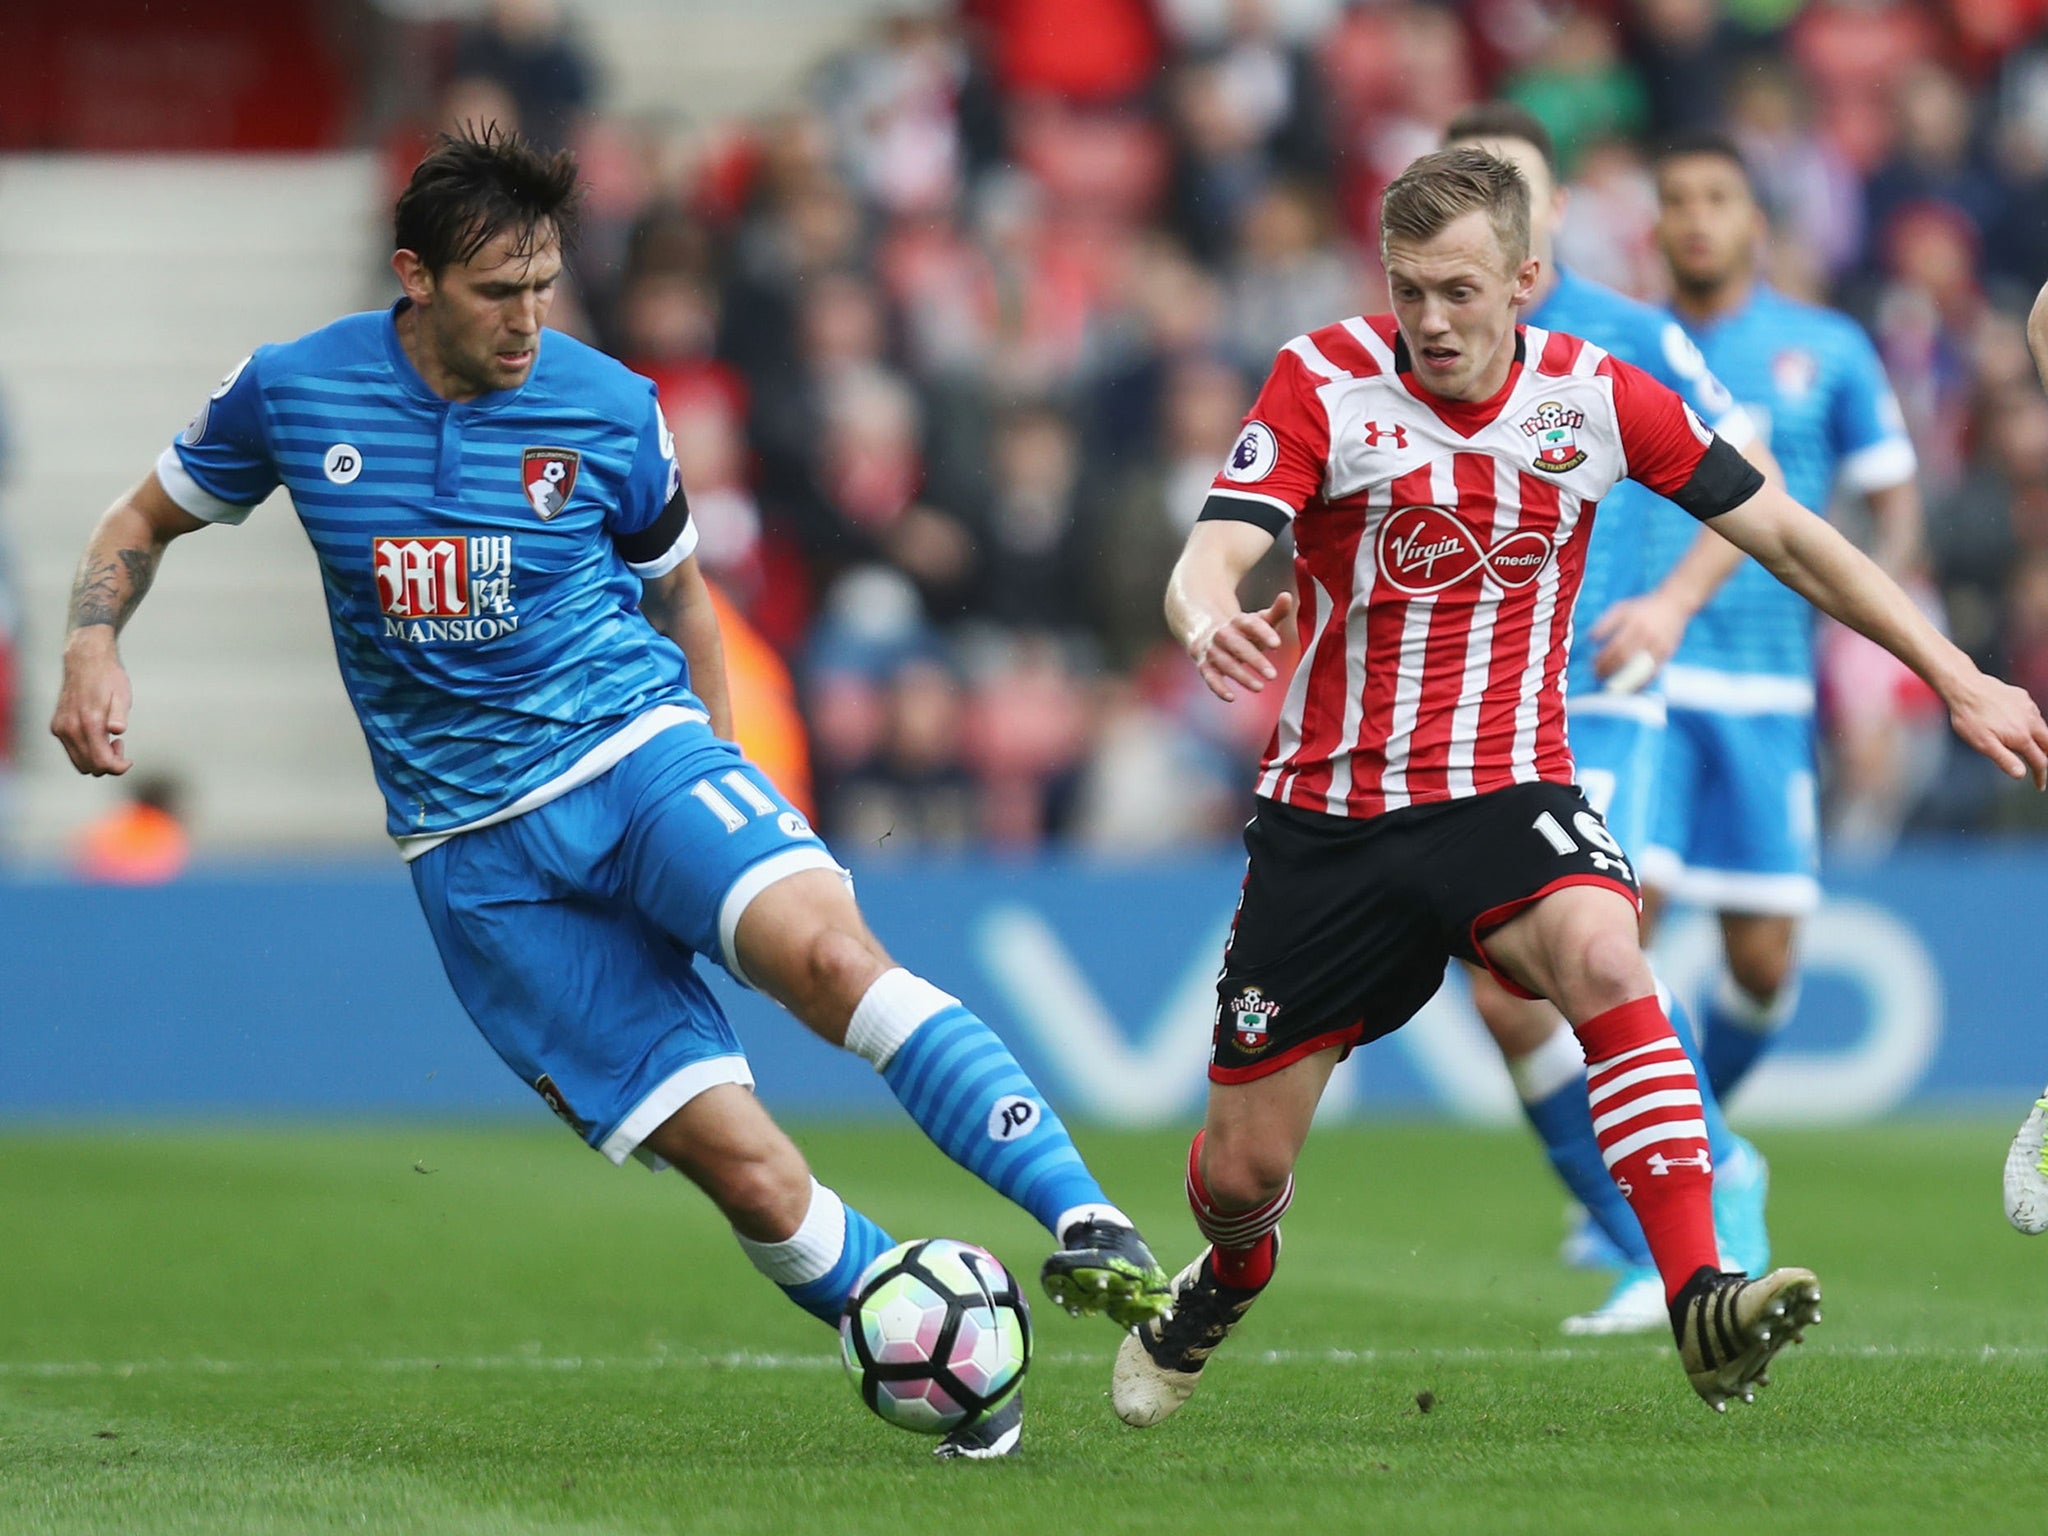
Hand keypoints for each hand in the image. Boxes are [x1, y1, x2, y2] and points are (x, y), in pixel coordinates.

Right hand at [50, 633, 133, 775]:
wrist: (85, 661)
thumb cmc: (108, 678)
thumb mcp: (122, 695)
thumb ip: (119, 714)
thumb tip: (118, 730)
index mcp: (88, 722)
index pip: (101, 762)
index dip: (118, 768)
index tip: (129, 760)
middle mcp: (69, 728)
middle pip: (89, 766)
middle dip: (109, 764)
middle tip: (119, 745)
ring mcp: (60, 728)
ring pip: (79, 762)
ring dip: (97, 759)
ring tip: (111, 741)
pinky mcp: (56, 726)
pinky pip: (72, 751)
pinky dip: (87, 751)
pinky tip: (99, 736)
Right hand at [1188, 591, 1294, 702]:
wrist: (1203, 630)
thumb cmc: (1240, 630)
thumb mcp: (1257, 620)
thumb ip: (1276, 612)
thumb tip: (1287, 596)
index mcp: (1238, 622)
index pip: (1250, 625)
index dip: (1263, 633)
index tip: (1277, 645)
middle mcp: (1223, 635)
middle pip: (1238, 646)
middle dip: (1254, 660)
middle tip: (1273, 675)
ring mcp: (1212, 651)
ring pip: (1225, 663)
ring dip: (1240, 676)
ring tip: (1259, 687)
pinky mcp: (1205, 666)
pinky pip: (1210, 677)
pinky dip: (1218, 687)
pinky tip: (1231, 698)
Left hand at [1590, 590, 1688, 690]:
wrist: (1674, 604)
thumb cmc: (1643, 608)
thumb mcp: (1622, 608)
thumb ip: (1605, 623)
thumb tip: (1590, 640)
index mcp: (1633, 622)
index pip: (1614, 646)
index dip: (1602, 659)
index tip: (1592, 665)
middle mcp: (1646, 633)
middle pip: (1624, 658)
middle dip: (1608, 670)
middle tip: (1597, 676)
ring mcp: (1658, 644)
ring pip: (1639, 667)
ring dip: (1623, 680)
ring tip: (1611, 686)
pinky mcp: (1667, 653)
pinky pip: (1654, 672)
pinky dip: (1641, 682)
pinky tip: (1631, 688)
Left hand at [1947, 671, 2047, 789]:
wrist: (1965, 687)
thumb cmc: (1970, 717)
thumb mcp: (1983, 744)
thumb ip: (2004, 760)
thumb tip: (2022, 774)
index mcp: (2022, 736)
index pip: (2039, 761)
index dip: (2041, 775)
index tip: (2039, 785)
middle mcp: (2030, 721)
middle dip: (2047, 757)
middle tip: (2042, 767)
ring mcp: (2028, 707)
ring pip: (2042, 727)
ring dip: (2040, 740)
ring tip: (2034, 748)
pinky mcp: (2023, 697)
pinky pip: (2033, 713)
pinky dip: (2032, 724)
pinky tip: (2022, 725)